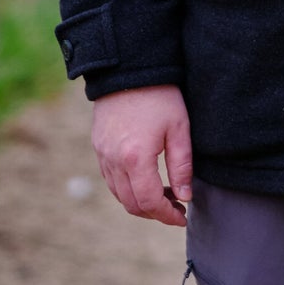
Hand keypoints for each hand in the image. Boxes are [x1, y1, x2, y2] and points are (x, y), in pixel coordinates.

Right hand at [91, 84, 193, 226]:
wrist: (128, 68)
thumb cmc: (159, 95)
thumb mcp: (179, 128)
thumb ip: (182, 166)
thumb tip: (185, 196)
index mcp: (136, 158)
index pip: (150, 202)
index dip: (167, 215)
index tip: (183, 216)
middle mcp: (114, 161)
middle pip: (132, 204)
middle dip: (155, 212)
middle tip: (176, 207)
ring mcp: (102, 154)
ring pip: (119, 194)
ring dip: (140, 201)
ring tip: (164, 193)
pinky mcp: (98, 146)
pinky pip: (110, 179)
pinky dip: (126, 188)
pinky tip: (144, 178)